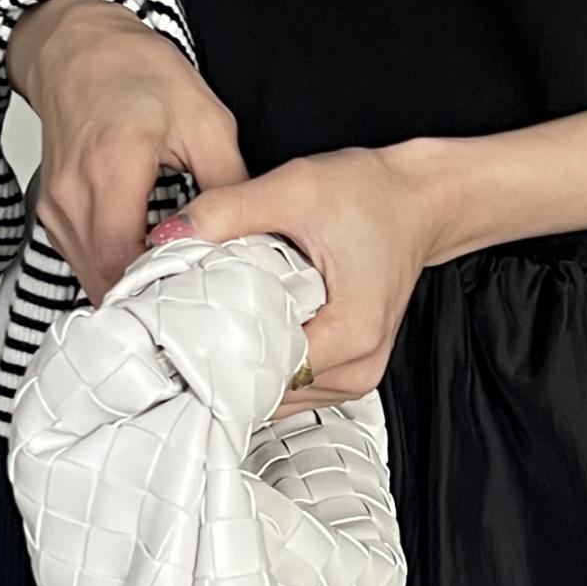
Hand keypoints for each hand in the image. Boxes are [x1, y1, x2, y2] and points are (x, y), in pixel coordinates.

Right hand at [6, 0, 246, 303]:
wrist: (78, 45)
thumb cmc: (135, 71)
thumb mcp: (206, 120)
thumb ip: (227, 183)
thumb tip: (248, 237)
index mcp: (112, 165)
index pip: (126, 260)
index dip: (162, 290)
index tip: (202, 299)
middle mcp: (74, 192)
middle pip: (106, 280)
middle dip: (152, 299)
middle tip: (198, 306)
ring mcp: (56, 205)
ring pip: (92, 276)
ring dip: (133, 288)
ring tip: (178, 287)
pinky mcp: (53, 212)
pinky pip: (83, 260)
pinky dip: (115, 269)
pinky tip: (150, 262)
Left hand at [148, 146, 445, 415]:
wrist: (418, 201)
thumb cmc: (371, 195)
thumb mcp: (294, 189)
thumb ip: (227, 211)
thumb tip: (168, 237)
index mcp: (352, 332)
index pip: (265, 372)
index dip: (216, 354)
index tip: (178, 334)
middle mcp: (360, 367)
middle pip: (269, 392)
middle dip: (224, 362)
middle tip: (183, 328)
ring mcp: (357, 375)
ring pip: (278, 396)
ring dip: (243, 366)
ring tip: (214, 327)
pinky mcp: (350, 370)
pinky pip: (293, 385)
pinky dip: (265, 364)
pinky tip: (245, 332)